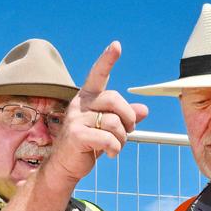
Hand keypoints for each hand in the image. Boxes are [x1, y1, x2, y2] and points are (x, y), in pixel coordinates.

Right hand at [45, 41, 148, 187]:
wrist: (65, 166)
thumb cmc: (88, 143)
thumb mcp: (108, 128)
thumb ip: (125, 117)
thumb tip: (145, 110)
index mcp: (88, 97)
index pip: (98, 75)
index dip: (107, 60)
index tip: (116, 45)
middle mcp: (81, 104)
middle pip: (115, 100)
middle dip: (129, 118)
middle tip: (129, 131)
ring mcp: (76, 119)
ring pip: (114, 123)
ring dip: (122, 138)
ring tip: (116, 146)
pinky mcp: (76, 135)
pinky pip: (108, 139)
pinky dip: (115, 148)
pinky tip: (110, 154)